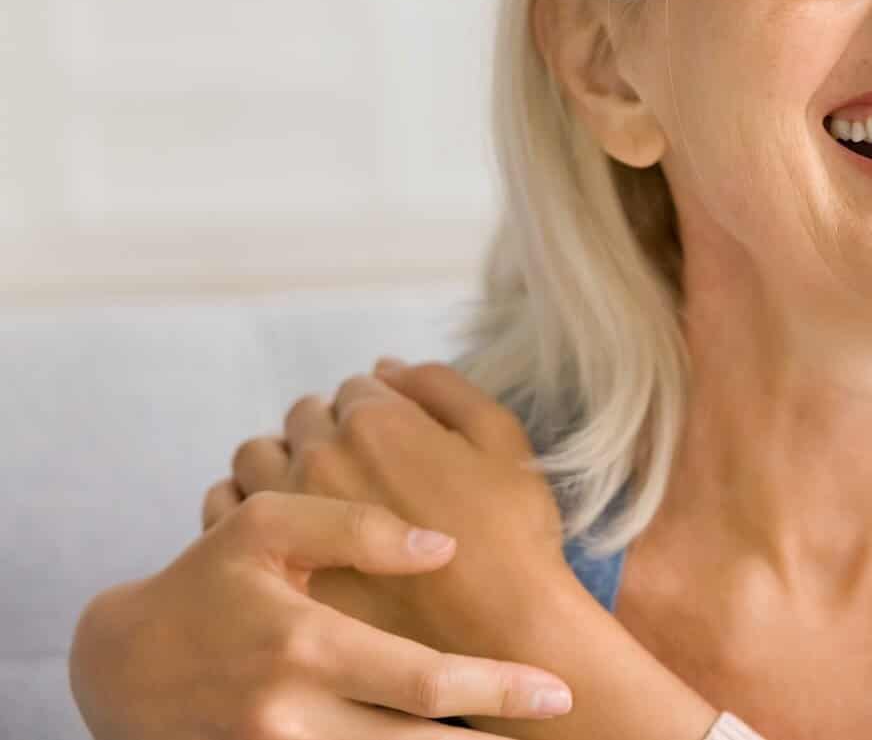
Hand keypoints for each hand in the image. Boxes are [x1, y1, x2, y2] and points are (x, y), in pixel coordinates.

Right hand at [71, 491, 574, 739]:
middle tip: (554, 725)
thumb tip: (441, 545)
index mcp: (306, 644)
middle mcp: (293, 715)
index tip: (558, 692)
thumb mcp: (264, 528)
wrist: (120, 664)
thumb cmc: (206, 581)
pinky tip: (444, 739)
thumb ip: (355, 528)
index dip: (497, 689)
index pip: (425, 679)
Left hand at [213, 359, 579, 662]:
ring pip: (258, 458)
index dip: (381, 408)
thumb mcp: (502, 440)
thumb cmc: (511, 535)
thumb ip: (443, 389)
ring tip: (320, 492)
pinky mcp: (269, 564)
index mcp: (376, 423)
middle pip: (305, 417)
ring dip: (285, 461)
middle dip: (332, 430)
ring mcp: (287, 514)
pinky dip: (250, 506)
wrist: (499, 634)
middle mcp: (320, 458)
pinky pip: (229, 512)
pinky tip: (287, 528)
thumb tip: (387, 368)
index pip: (357, 387)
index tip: (397, 438)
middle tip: (366, 467)